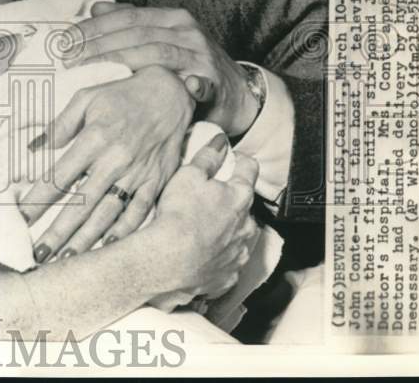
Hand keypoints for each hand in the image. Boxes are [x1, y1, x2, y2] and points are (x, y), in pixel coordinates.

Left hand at [21, 65, 192, 259]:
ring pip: (108, 214)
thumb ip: (59, 125)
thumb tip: (32, 148)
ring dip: (86, 240)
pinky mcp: (156, 182)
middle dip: (58, 232)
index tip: (21, 219)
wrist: (171, 93)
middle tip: (38, 254)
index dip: (38, 199)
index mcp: (95, 138)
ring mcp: (138, 174)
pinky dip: (123, 234)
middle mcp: (116, 160)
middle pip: (81, 204)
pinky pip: (138, 214)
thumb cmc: (122, 95)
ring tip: (66, 261)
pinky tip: (107, 252)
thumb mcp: (86, 97)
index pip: (59, 176)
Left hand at [65, 2, 257, 136]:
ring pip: (156, 53)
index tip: (66, 40)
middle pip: (135, 34)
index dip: (95, 27)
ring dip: (121, 62)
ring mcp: (201, 55)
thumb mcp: (161, 38)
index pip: (126, 17)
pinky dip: (185, 84)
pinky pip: (198, 83)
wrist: (236, 93)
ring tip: (92, 72)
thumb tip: (96, 7)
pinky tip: (167, 86)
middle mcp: (187, 31)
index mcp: (172, 17)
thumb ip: (130, 22)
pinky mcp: (214, 82)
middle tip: (69, 58)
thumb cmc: (190, 65)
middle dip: (99, 45)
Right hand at [148, 135, 260, 308]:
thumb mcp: (189, 175)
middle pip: (245, 207)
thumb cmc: (179, 214)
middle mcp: (246, 227)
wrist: (169, 260)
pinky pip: (228, 264)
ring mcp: (239, 254)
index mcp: (239, 198)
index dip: (243, 162)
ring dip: (228, 232)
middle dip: (232, 202)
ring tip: (205, 230)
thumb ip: (208, 157)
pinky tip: (203, 255)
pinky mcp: (228, 277)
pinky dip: (219, 258)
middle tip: (211, 199)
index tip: (237, 159)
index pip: (249, 171)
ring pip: (240, 237)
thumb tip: (221, 142)